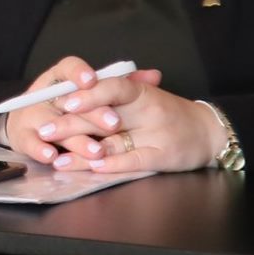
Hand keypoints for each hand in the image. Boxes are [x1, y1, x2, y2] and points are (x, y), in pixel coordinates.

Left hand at [1, 55, 223, 172]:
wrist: (209, 132)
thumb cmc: (168, 113)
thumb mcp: (143, 97)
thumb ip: (112, 94)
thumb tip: (67, 91)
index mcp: (141, 92)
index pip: (113, 86)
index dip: (88, 93)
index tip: (64, 100)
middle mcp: (148, 111)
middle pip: (105, 116)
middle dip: (71, 124)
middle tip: (45, 130)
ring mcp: (156, 134)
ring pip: (114, 142)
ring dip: (84, 152)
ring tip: (58, 159)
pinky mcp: (162, 157)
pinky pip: (134, 160)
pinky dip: (113, 164)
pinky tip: (93, 167)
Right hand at [2, 55, 159, 166]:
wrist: (28, 123)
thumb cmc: (69, 107)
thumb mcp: (93, 93)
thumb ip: (122, 85)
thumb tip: (154, 76)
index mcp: (61, 78)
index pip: (68, 68)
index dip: (78, 73)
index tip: (91, 80)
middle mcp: (44, 94)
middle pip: (65, 100)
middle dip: (91, 113)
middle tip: (114, 124)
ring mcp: (32, 115)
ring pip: (51, 124)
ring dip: (75, 138)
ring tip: (95, 151)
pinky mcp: (23, 135)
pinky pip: (30, 142)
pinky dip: (40, 150)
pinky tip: (53, 157)